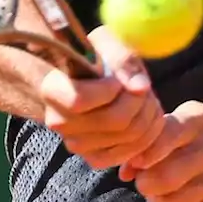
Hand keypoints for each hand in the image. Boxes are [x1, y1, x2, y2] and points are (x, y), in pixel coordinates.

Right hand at [37, 26, 167, 169]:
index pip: (80, 99)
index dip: (110, 89)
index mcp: (52, 89)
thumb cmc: (98, 57)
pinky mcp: (95, 159)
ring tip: (147, 98)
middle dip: (140, 100)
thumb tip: (140, 88)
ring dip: (149, 114)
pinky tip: (146, 116)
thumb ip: (122, 58)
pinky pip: (132, 152)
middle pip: (114, 119)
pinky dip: (149, 134)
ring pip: (129, 136)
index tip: (118, 78)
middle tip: (144, 87)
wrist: (93, 81)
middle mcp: (59, 122)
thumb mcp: (106, 42)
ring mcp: (76, 145)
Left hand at [121, 101, 202, 201]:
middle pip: (166, 176)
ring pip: (177, 200)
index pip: (164, 136)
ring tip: (159, 196)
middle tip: (145, 185)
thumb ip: (156, 140)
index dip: (143, 156)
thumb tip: (124, 170)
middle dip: (146, 185)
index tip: (136, 165)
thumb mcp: (191, 123)